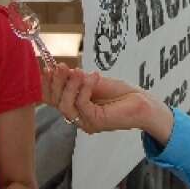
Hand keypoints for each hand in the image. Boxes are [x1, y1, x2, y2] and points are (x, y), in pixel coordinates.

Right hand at [41, 63, 162, 135]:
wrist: (143, 102)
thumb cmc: (121, 93)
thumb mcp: (94, 82)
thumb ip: (78, 79)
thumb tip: (61, 69)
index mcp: (75, 108)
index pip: (52, 99)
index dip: (46, 84)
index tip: (47, 67)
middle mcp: (77, 118)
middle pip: (55, 102)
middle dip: (55, 82)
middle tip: (60, 66)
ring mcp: (85, 122)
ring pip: (65, 105)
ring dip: (69, 85)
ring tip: (78, 71)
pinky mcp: (96, 122)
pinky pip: (82, 105)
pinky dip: (84, 88)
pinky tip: (93, 77)